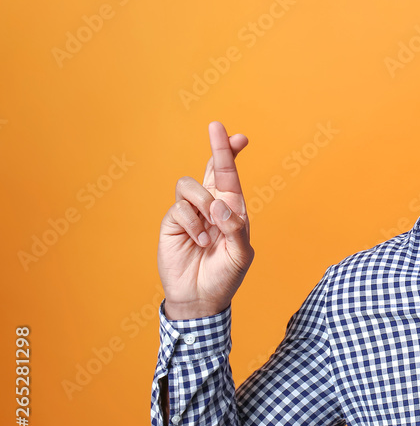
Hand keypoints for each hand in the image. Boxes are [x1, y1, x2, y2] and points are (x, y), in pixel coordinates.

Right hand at [157, 121, 253, 319]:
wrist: (199, 298)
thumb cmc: (224, 276)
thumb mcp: (240, 254)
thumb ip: (235, 229)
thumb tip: (220, 205)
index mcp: (232, 210)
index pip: (232, 177)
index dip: (233, 155)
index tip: (241, 137)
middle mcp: (211, 207)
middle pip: (212, 169)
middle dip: (217, 149)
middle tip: (216, 127)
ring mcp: (190, 213)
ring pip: (189, 185)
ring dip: (202, 203)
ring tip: (210, 227)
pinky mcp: (172, 223)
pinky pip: (179, 209)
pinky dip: (191, 224)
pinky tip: (198, 242)